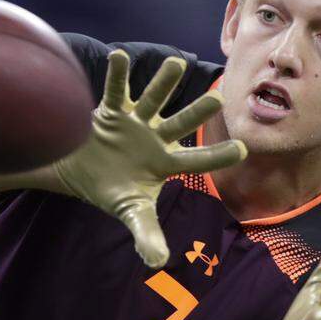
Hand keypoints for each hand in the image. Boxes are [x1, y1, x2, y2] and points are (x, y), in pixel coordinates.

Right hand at [54, 50, 245, 267]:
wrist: (78, 173)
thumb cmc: (111, 190)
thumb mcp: (131, 213)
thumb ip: (146, 234)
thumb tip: (158, 263)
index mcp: (166, 162)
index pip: (197, 160)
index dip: (217, 156)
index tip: (242, 148)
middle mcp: (156, 137)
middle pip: (181, 123)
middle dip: (197, 112)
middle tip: (218, 98)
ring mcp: (136, 122)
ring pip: (154, 99)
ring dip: (163, 82)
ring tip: (175, 63)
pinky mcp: (112, 112)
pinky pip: (116, 91)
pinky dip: (117, 75)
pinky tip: (119, 56)